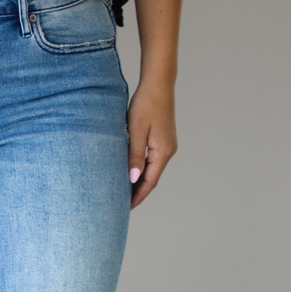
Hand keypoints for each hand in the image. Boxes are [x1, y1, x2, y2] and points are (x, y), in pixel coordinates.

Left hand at [126, 81, 177, 209]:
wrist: (158, 83)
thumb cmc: (146, 103)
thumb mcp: (137, 131)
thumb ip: (135, 156)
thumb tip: (133, 178)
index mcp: (163, 151)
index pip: (150, 182)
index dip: (138, 196)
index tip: (125, 208)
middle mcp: (168, 151)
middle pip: (152, 179)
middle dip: (138, 193)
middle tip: (121, 205)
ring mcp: (167, 145)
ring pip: (152, 170)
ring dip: (140, 182)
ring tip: (124, 193)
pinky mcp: (163, 139)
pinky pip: (152, 161)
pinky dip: (142, 170)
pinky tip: (132, 173)